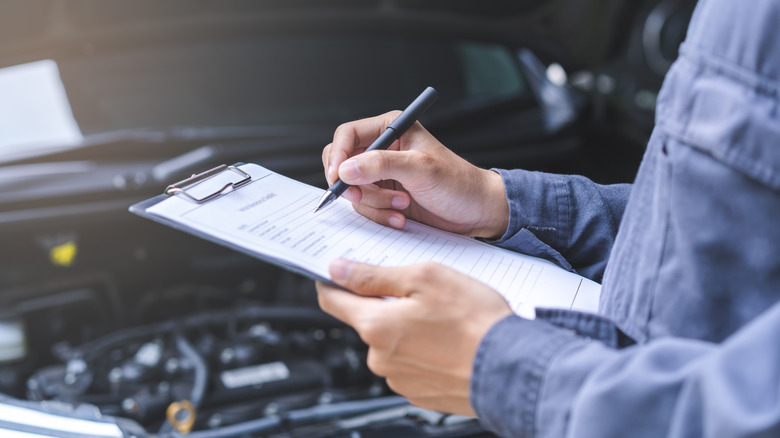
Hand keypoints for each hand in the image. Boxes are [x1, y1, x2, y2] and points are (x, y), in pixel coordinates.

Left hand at [316, 259, 512, 414]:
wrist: (512, 368)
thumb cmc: (475, 321)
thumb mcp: (425, 278)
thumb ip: (376, 275)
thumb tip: (340, 270)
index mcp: (376, 326)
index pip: (332, 301)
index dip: (332, 281)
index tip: (337, 271)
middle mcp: (380, 358)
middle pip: (367, 321)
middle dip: (386, 304)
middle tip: (420, 292)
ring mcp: (399, 379)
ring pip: (390, 343)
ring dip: (407, 328)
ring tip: (444, 319)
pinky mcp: (419, 393)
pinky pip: (410, 363)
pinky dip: (423, 350)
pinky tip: (448, 341)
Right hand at [322, 112, 508, 238]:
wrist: (476, 211)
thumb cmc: (458, 183)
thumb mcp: (421, 169)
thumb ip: (382, 165)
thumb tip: (345, 169)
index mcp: (392, 128)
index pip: (347, 135)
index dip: (337, 156)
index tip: (337, 179)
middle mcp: (383, 148)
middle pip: (343, 163)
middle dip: (354, 185)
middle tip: (365, 197)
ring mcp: (382, 174)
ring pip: (352, 189)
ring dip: (374, 203)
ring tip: (402, 206)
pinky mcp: (384, 196)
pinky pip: (364, 206)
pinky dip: (379, 214)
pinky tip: (400, 217)